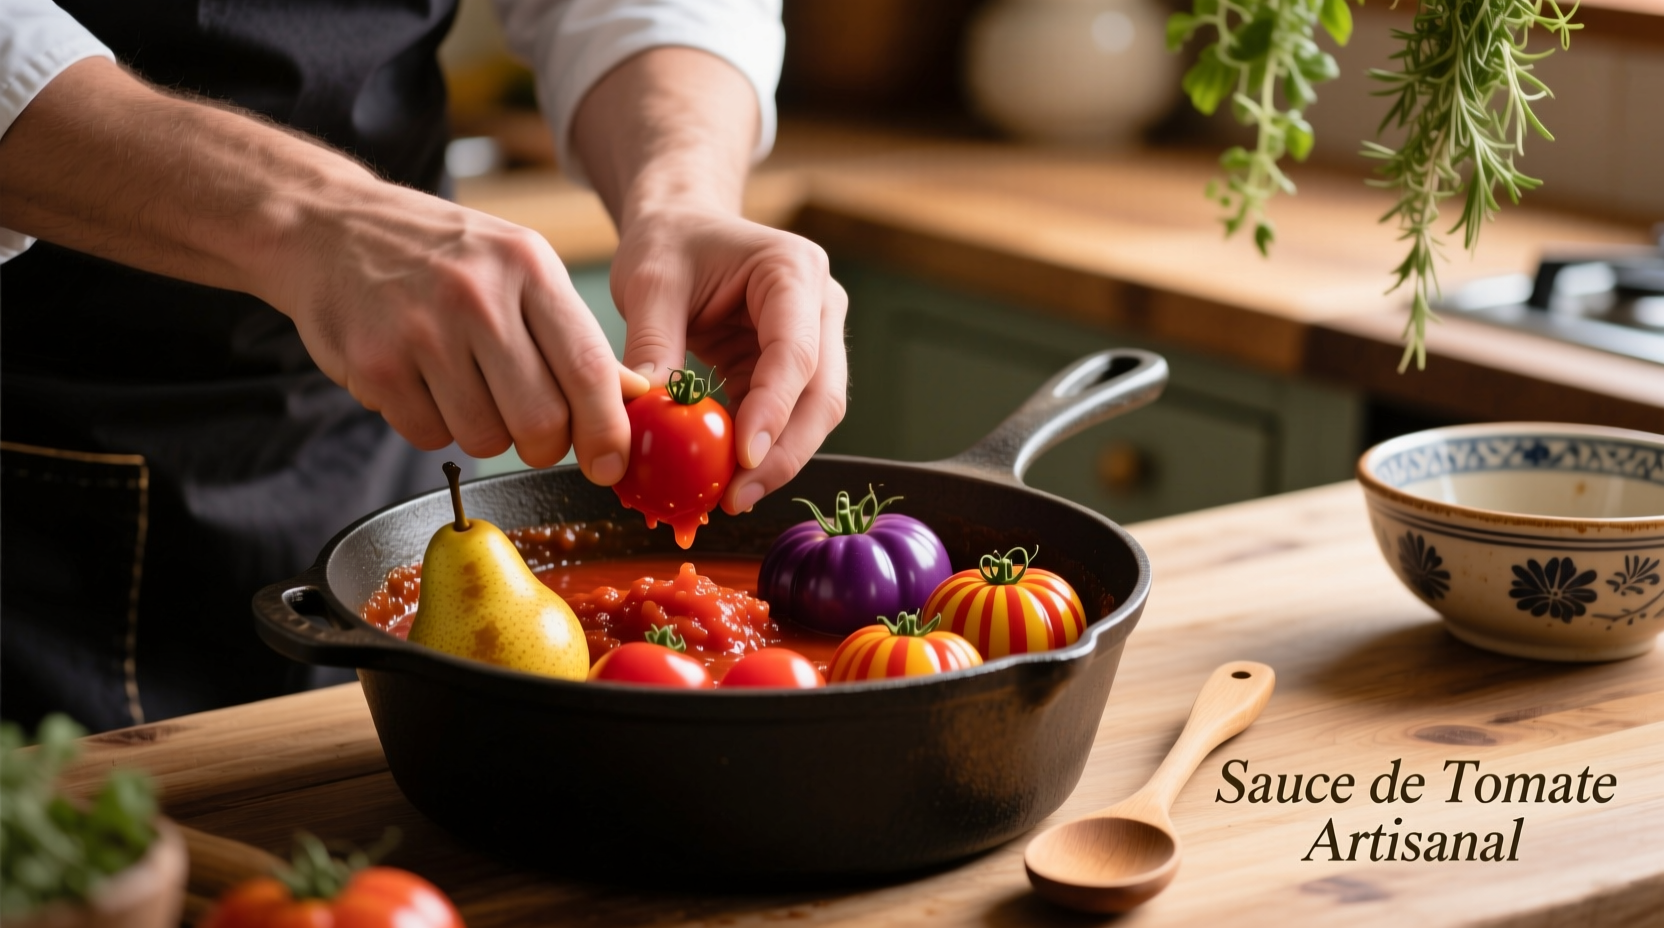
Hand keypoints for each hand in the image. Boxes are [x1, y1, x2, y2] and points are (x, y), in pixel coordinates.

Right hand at [263, 181, 649, 478]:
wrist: (328, 226)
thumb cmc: (442, 255)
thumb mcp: (519, 268)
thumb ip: (573, 335)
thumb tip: (632, 399)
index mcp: (529, 267)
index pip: (588, 369)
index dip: (607, 431)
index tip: (610, 464)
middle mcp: (477, 296)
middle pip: (540, 421)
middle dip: (544, 445)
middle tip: (533, 430)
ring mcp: (421, 330)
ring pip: (484, 439)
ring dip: (483, 432)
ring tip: (463, 384)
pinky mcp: (374, 364)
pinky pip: (428, 435)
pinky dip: (432, 424)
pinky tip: (420, 380)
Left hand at [609, 208, 847, 513]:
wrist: (682, 226)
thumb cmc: (669, 242)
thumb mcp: (648, 283)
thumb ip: (652, 347)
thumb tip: (646, 419)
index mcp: (792, 270)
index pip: (794, 352)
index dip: (774, 410)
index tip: (743, 458)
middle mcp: (819, 305)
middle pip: (822, 394)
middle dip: (783, 453)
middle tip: (736, 497)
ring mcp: (816, 339)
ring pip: (815, 415)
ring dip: (776, 460)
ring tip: (729, 497)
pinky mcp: (795, 369)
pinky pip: (789, 418)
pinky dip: (761, 451)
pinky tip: (727, 477)